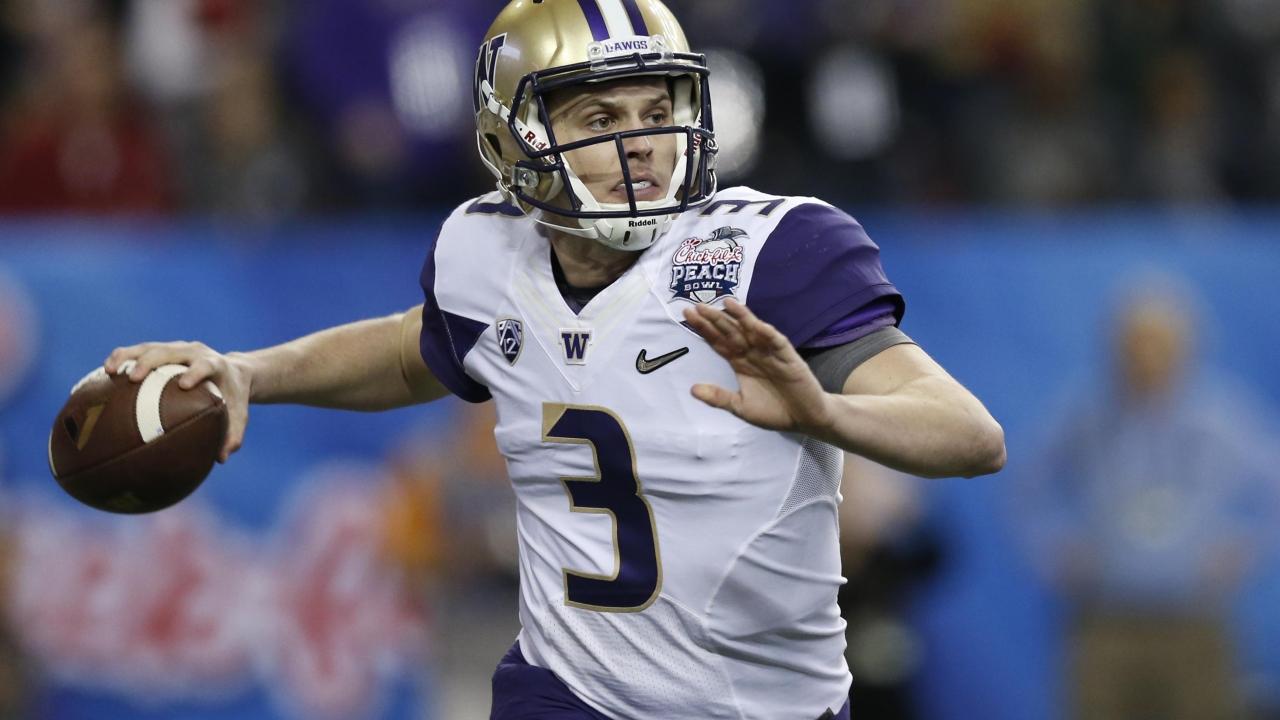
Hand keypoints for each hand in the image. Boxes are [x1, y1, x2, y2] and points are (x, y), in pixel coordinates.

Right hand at [104, 341, 251, 461]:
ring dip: (128, 356)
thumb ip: (233, 435)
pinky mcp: (163, 349)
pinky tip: (104, 373)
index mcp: (215, 364)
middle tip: (133, 378)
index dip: (195, 372)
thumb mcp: (238, 415)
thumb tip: (221, 459)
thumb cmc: (233, 397)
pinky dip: (121, 358)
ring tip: (109, 371)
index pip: (205, 365)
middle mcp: (194, 352)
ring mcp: (176, 348)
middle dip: (151, 362)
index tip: (184, 385)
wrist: (233, 372)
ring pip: (149, 347)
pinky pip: (139, 351)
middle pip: (170, 350)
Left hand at [682, 299, 833, 434]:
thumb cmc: (773, 411)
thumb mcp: (740, 407)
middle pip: (731, 332)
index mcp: (740, 362)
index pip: (719, 341)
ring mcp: (770, 353)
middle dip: (715, 319)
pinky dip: (768, 334)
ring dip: (741, 318)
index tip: (688, 314)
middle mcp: (753, 352)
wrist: (803, 419)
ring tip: (727, 303)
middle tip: (698, 305)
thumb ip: (719, 397)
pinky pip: (777, 343)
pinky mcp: (789, 358)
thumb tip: (692, 389)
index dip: (704, 329)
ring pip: (753, 331)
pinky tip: (757, 325)